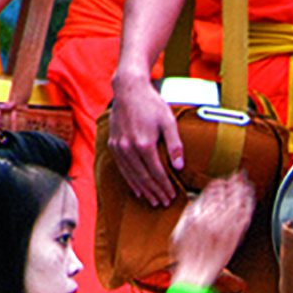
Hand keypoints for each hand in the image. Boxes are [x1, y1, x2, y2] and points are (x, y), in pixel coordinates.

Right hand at [108, 73, 182, 206]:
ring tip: (152, 201)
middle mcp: (129, 148)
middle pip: (144, 178)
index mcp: (144, 144)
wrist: (128, 89)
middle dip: (155, 192)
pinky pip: (122, 168)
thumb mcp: (168, 121)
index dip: (165, 186)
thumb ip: (175, 144)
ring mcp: (119, 147)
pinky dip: (130, 180)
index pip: (157, 173)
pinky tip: (137, 189)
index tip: (172, 196)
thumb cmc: (151, 103)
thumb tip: (179, 166)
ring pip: (131, 175)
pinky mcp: (113, 144)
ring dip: (143, 190)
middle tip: (164, 203)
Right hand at [170, 173, 255, 289]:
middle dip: (233, 184)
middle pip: (225, 195)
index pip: (211, 193)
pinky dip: (247, 205)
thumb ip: (189, 214)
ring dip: (242, 190)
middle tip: (240, 175)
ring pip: (236, 203)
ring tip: (247, 182)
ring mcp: (224, 227)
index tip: (222, 181)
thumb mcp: (179, 231)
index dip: (218, 185)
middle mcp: (211, 218)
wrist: (194, 274)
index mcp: (197, 215)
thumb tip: (196, 200)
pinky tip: (251, 198)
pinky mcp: (234, 236)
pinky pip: (243, 216)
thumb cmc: (185, 256)